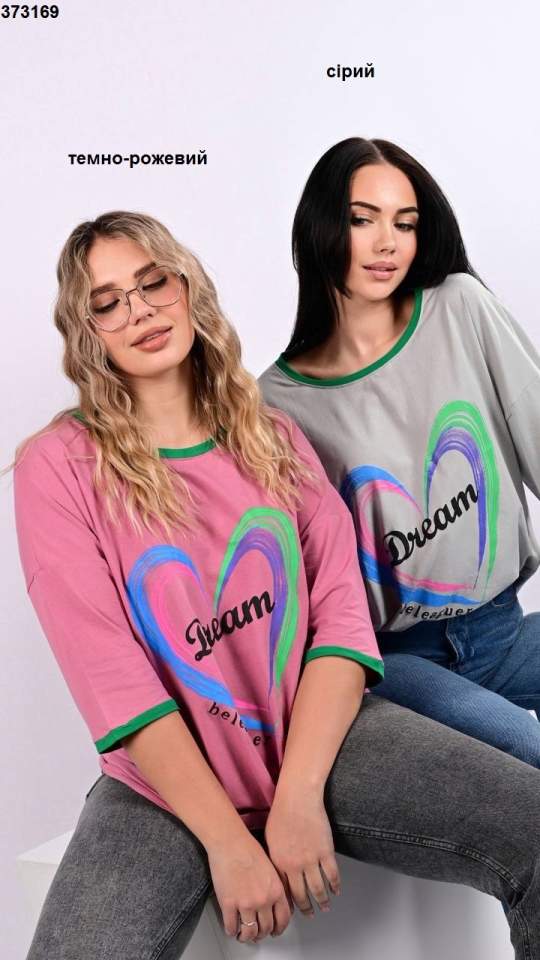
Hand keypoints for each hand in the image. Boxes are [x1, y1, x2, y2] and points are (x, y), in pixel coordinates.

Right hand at [207, 831, 291, 942]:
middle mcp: (263, 900)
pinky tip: (231, 929)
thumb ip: (275, 886)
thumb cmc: (248, 848)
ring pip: (250, 933)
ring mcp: (246, 904)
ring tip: (243, 935)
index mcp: (276, 890)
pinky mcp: (228, 904)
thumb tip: (275, 902)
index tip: (276, 931)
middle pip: (266, 928)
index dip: (279, 928)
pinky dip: (231, 931)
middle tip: (258, 934)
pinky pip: (231, 927)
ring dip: (247, 937)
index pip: (283, 919)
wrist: (229, 841)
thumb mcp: (271, 867)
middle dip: (262, 934)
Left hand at [264, 786, 340, 916]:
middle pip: (301, 895)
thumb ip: (274, 857)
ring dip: (323, 901)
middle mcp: (295, 865)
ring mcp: (311, 860)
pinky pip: (332, 874)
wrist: (298, 798)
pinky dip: (335, 885)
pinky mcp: (326, 852)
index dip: (290, 903)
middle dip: (306, 908)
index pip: (284, 891)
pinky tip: (336, 890)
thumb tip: (277, 871)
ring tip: (325, 907)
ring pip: (318, 889)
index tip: (293, 910)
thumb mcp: (270, 838)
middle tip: (310, 914)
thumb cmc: (282, 813)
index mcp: (279, 863)